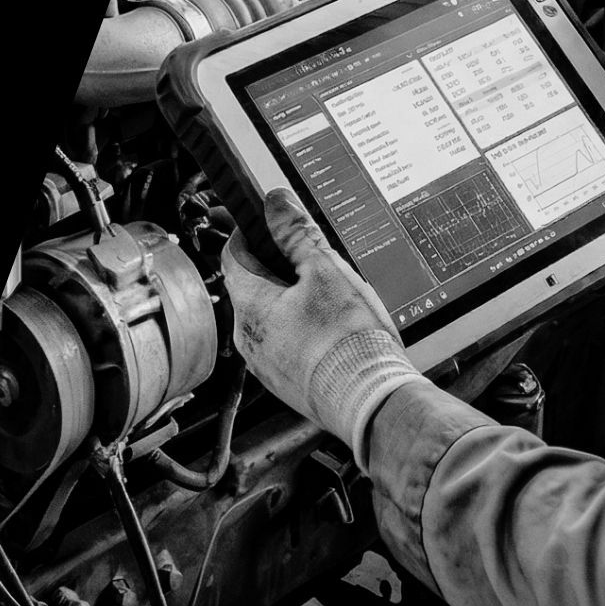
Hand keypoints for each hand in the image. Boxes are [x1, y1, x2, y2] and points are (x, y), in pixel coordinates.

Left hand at [221, 187, 423, 469]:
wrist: (372, 403)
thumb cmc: (349, 341)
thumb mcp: (327, 270)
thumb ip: (297, 233)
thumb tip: (275, 202)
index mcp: (250, 305)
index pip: (233, 255)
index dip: (249, 232)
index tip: (266, 220)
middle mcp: (248, 339)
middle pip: (254, 287)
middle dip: (280, 268)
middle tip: (314, 260)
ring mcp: (265, 366)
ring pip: (272, 318)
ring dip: (294, 302)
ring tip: (334, 301)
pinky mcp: (287, 384)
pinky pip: (287, 346)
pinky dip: (304, 331)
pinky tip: (336, 332)